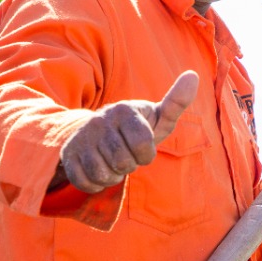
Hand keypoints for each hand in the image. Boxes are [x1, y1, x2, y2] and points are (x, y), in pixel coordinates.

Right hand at [54, 71, 199, 193]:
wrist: (95, 133)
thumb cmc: (136, 128)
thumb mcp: (157, 117)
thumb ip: (176, 102)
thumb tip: (193, 76)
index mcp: (123, 110)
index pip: (143, 145)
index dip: (146, 154)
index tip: (143, 148)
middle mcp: (99, 121)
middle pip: (123, 162)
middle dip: (130, 165)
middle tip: (126, 155)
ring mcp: (81, 138)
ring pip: (104, 174)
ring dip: (113, 176)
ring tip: (113, 163)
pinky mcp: (68, 155)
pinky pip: (86, 182)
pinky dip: (96, 184)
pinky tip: (99, 170)